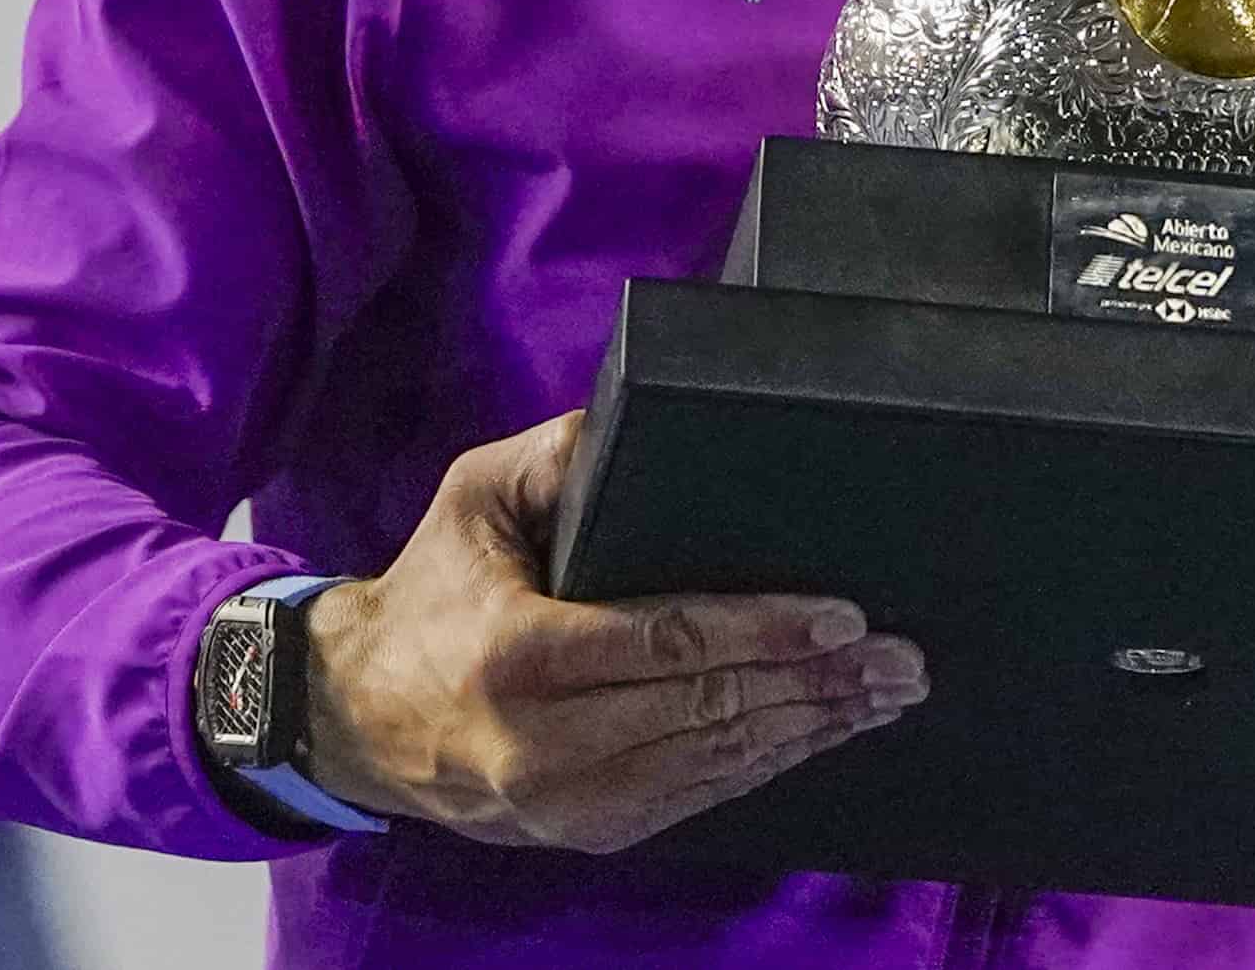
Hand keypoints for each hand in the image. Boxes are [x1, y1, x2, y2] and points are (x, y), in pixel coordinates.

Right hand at [300, 412, 925, 850]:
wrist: (354, 717)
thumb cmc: (431, 591)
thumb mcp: (472, 497)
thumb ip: (557, 455)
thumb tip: (634, 422)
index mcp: (517, 653)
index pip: (667, 643)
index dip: (765, 631)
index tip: (842, 616)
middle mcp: (541, 744)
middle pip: (708, 711)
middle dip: (816, 684)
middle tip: (899, 659)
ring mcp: (564, 803)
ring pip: (714, 765)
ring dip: (810, 731)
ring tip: (884, 696)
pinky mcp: (583, 832)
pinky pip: (695, 799)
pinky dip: (766, 765)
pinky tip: (819, 734)